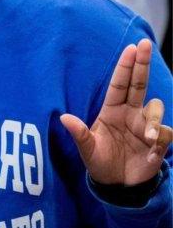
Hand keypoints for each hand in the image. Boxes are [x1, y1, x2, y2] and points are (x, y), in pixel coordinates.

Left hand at [61, 39, 171, 184]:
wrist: (117, 185)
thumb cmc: (99, 162)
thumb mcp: (87, 149)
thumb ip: (79, 134)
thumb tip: (64, 117)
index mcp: (112, 111)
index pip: (120, 84)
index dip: (126, 66)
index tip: (132, 48)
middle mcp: (130, 114)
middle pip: (139, 83)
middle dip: (142, 63)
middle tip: (145, 43)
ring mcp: (144, 126)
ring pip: (155, 108)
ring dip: (152, 120)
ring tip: (146, 138)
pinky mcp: (157, 142)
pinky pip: (165, 133)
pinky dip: (159, 141)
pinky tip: (149, 154)